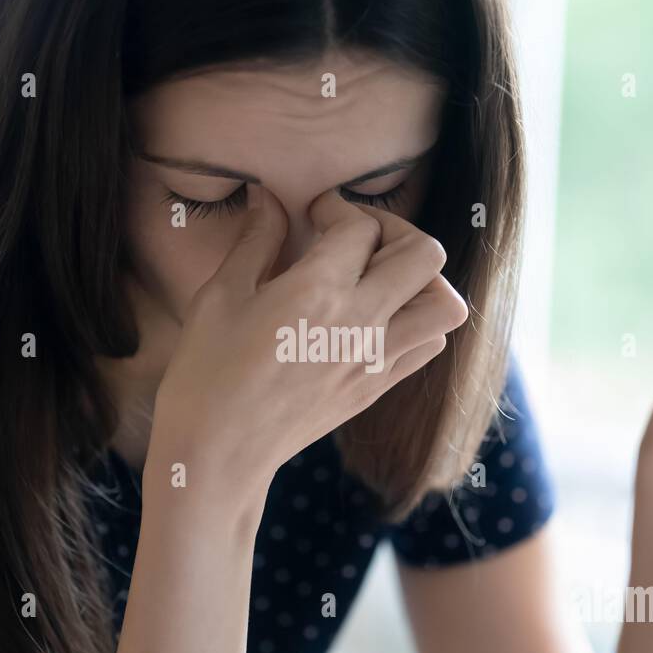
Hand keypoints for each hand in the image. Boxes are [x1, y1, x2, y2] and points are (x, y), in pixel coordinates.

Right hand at [153, 182, 467, 483]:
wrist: (218, 453)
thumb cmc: (207, 373)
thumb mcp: (220, 296)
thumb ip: (254, 242)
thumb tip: (268, 199)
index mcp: (318, 291)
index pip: (361, 226)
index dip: (339, 208)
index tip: (316, 216)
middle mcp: (360, 323)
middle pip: (425, 255)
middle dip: (396, 232)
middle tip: (360, 238)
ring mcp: (375, 361)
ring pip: (444, 306)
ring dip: (422, 282)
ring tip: (380, 280)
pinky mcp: (376, 389)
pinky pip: (427, 346)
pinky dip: (416, 324)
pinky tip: (375, 320)